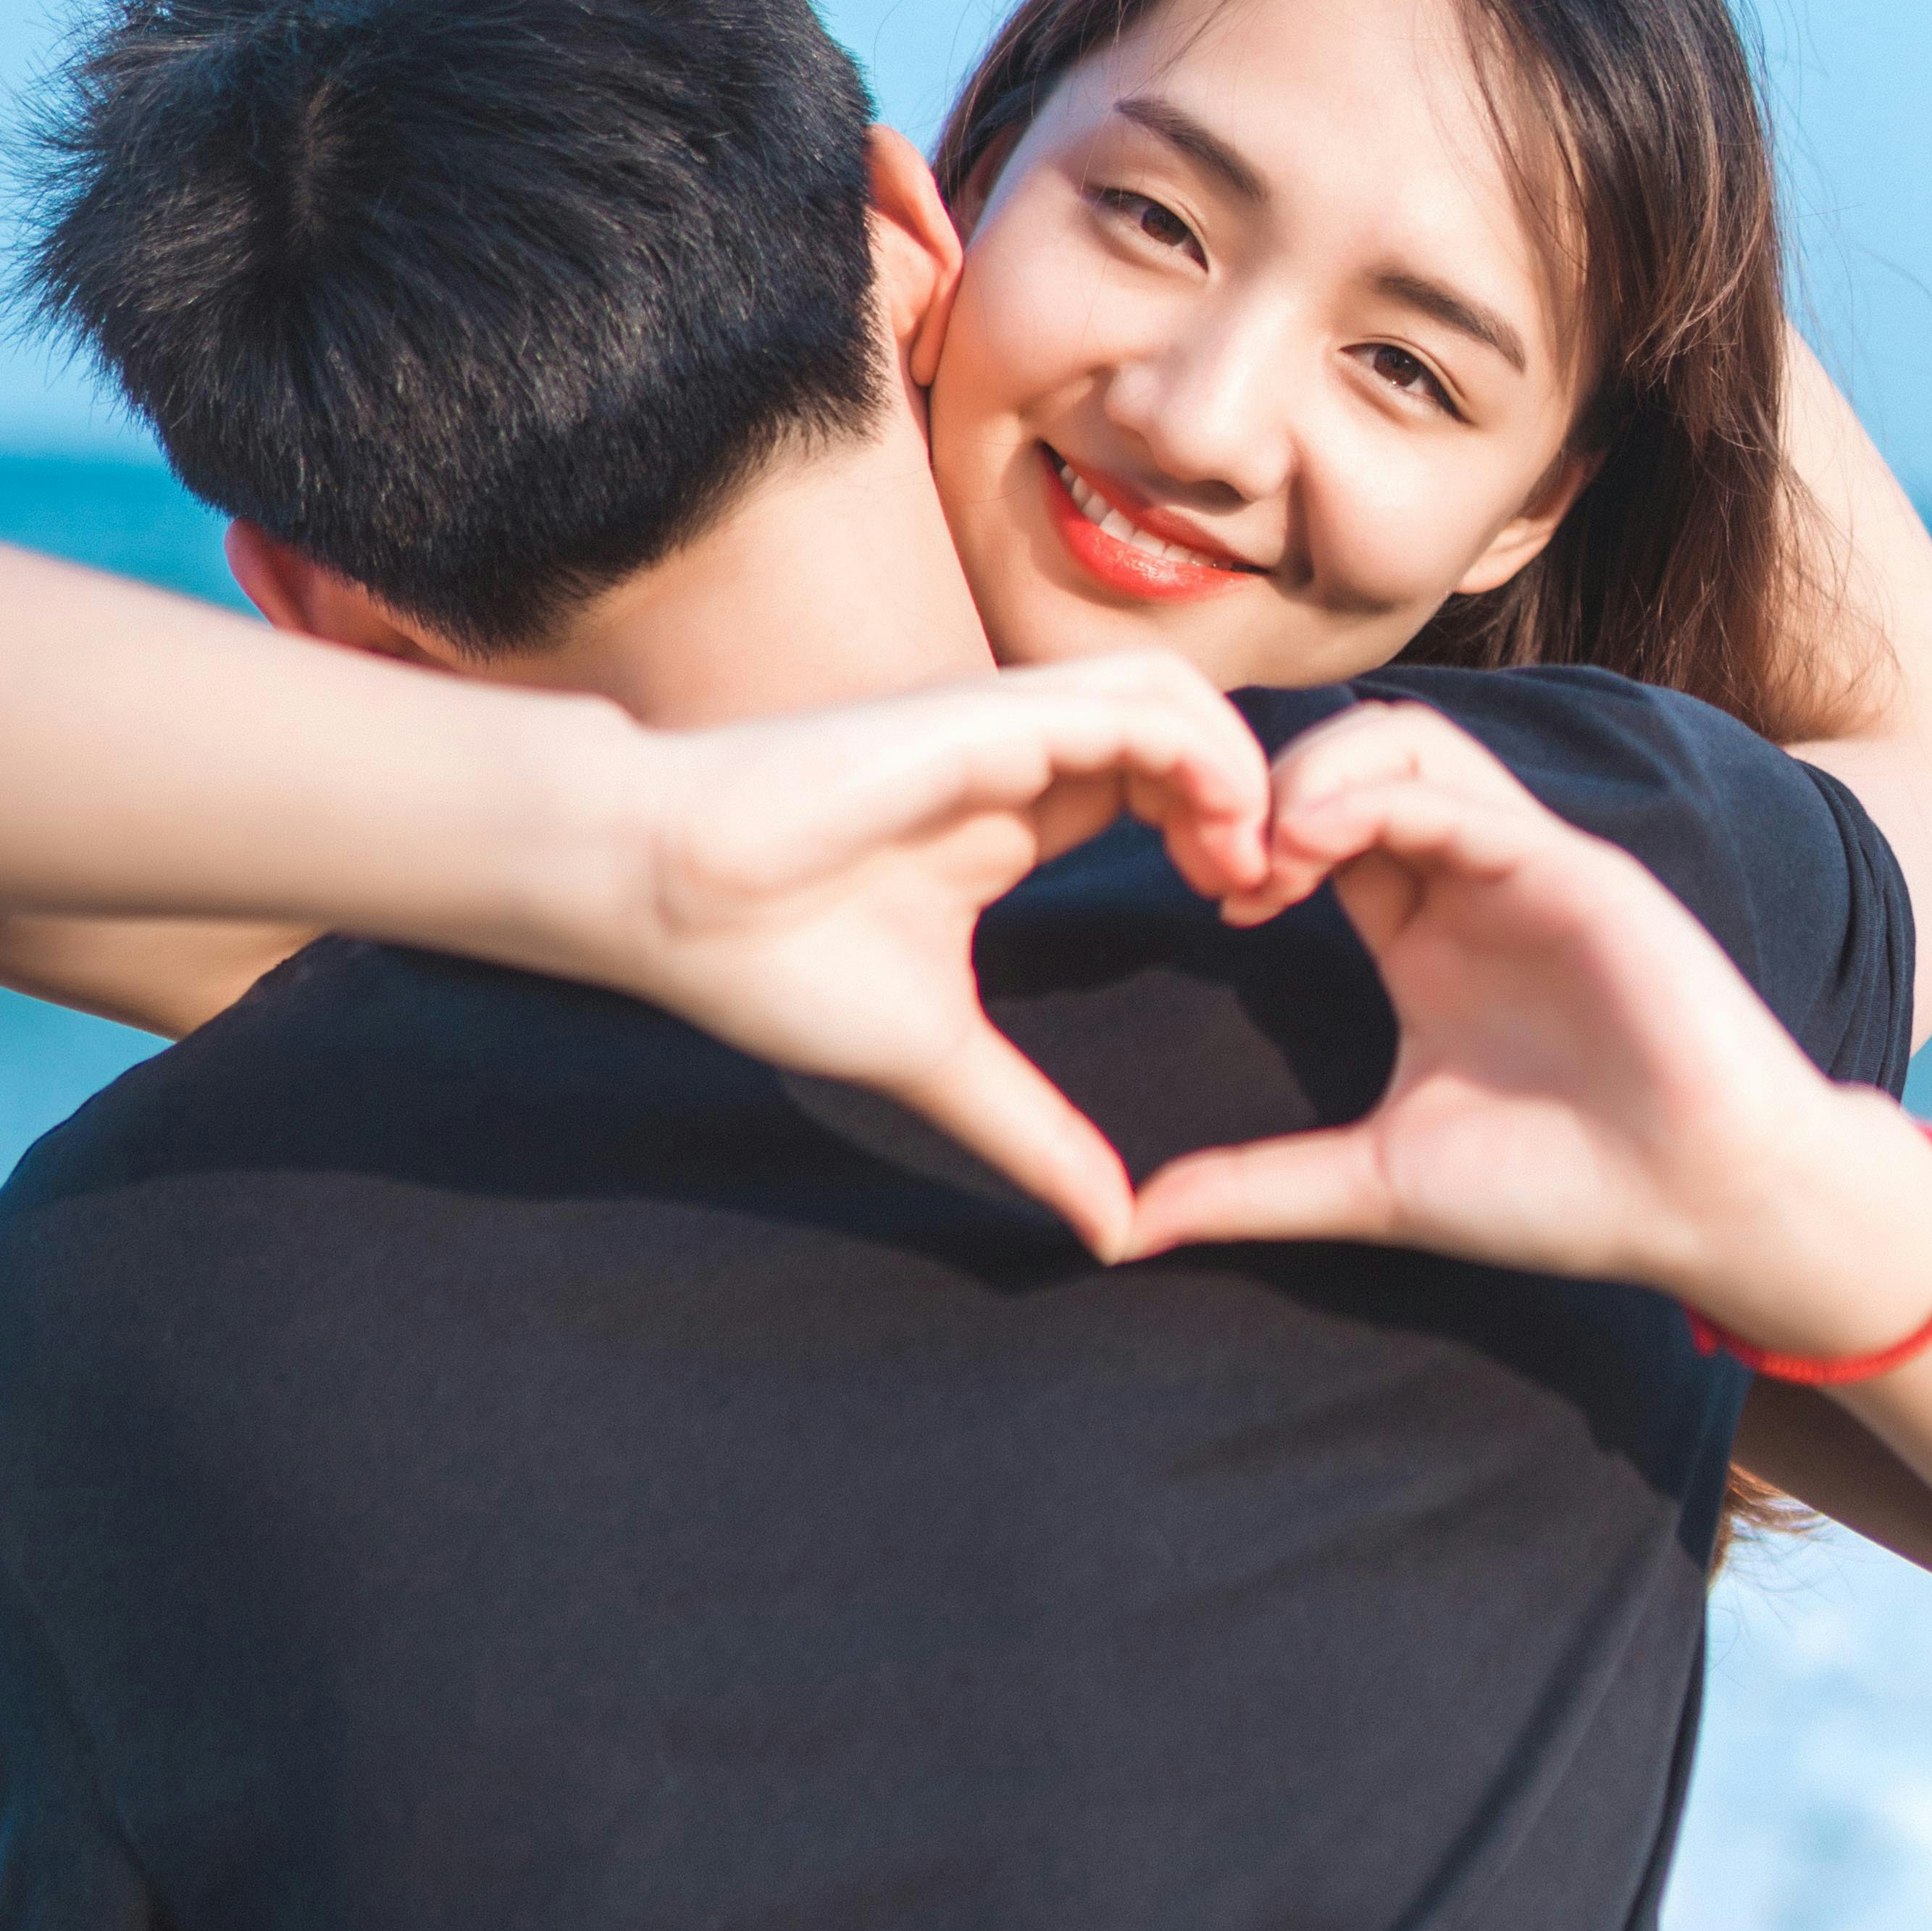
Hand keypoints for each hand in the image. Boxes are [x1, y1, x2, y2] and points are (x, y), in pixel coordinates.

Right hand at [614, 661, 1275, 1256]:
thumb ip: (1032, 1130)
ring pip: (1177, 700)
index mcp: (1011, 817)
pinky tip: (1217, 836)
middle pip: (1187, 733)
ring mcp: (1006, 729)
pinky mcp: (989, 717)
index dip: (1221, 835)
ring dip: (1242, 770)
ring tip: (1252, 863)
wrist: (660, 891)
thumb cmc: (766, 959)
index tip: (1240, 915)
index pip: (1156, 786)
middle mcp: (1020, 758)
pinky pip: (1137, 704)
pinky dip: (1205, 755)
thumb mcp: (937, 1058)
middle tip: (1271, 891)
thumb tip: (1111, 1230)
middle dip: (1255, 800)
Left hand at [1120, 700, 1931, 1348]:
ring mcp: (1524, 866)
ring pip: (1406, 746)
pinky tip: (1316, 848)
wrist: (1697, 1206)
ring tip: (1268, 854)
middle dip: (1268, 790)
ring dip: (1315, 775)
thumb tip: (1128, 1229)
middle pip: (1351, 761)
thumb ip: (1254, 1187)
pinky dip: (1373, 797)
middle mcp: (1469, 885)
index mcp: (1423, 937)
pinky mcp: (1572, 867)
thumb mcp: (1372, 1185)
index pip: (1317, 830)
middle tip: (1225, 868)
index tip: (1215, 906)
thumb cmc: (1557, 1194)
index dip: (1248, 842)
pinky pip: (1459, 791)